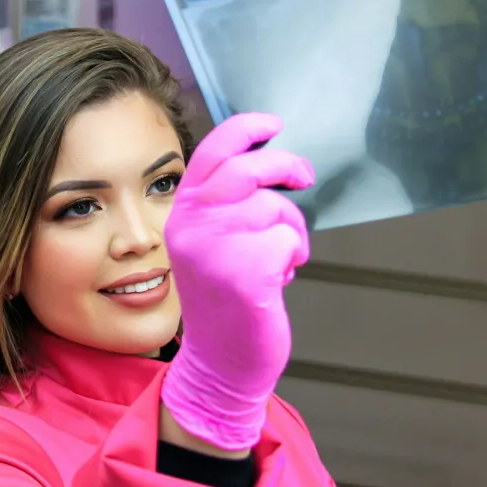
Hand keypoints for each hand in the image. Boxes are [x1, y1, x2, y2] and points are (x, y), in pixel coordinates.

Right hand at [160, 113, 314, 451]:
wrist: (221, 362)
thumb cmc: (224, 300)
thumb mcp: (211, 243)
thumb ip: (225, 203)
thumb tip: (268, 159)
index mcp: (182, 214)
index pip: (213, 152)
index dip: (246, 128)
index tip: (273, 125)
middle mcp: (192, 227)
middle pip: (248, 169)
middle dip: (286, 166)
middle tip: (304, 176)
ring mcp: (216, 249)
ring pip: (275, 207)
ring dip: (292, 229)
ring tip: (282, 258)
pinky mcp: (245, 273)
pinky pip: (288, 240)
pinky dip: (293, 256)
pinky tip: (277, 281)